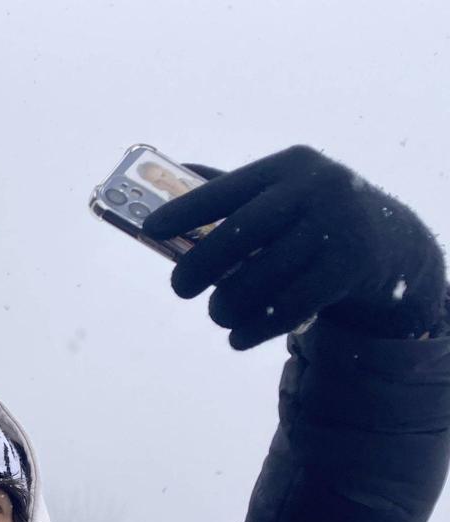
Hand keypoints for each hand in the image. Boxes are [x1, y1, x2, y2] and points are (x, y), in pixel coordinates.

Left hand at [142, 146, 446, 348]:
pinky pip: (291, 306)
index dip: (185, 210)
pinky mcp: (349, 268)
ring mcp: (336, 228)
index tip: (151, 228)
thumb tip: (169, 172)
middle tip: (179, 288)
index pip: (227, 188)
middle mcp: (315, 190)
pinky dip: (257, 327)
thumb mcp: (280, 191)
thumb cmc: (310, 216)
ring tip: (217, 314)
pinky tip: (238, 338)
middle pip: (241, 233)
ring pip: (264, 276)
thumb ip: (229, 188)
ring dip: (229, 304)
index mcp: (288, 167)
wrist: (388, 241)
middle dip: (200, 265)